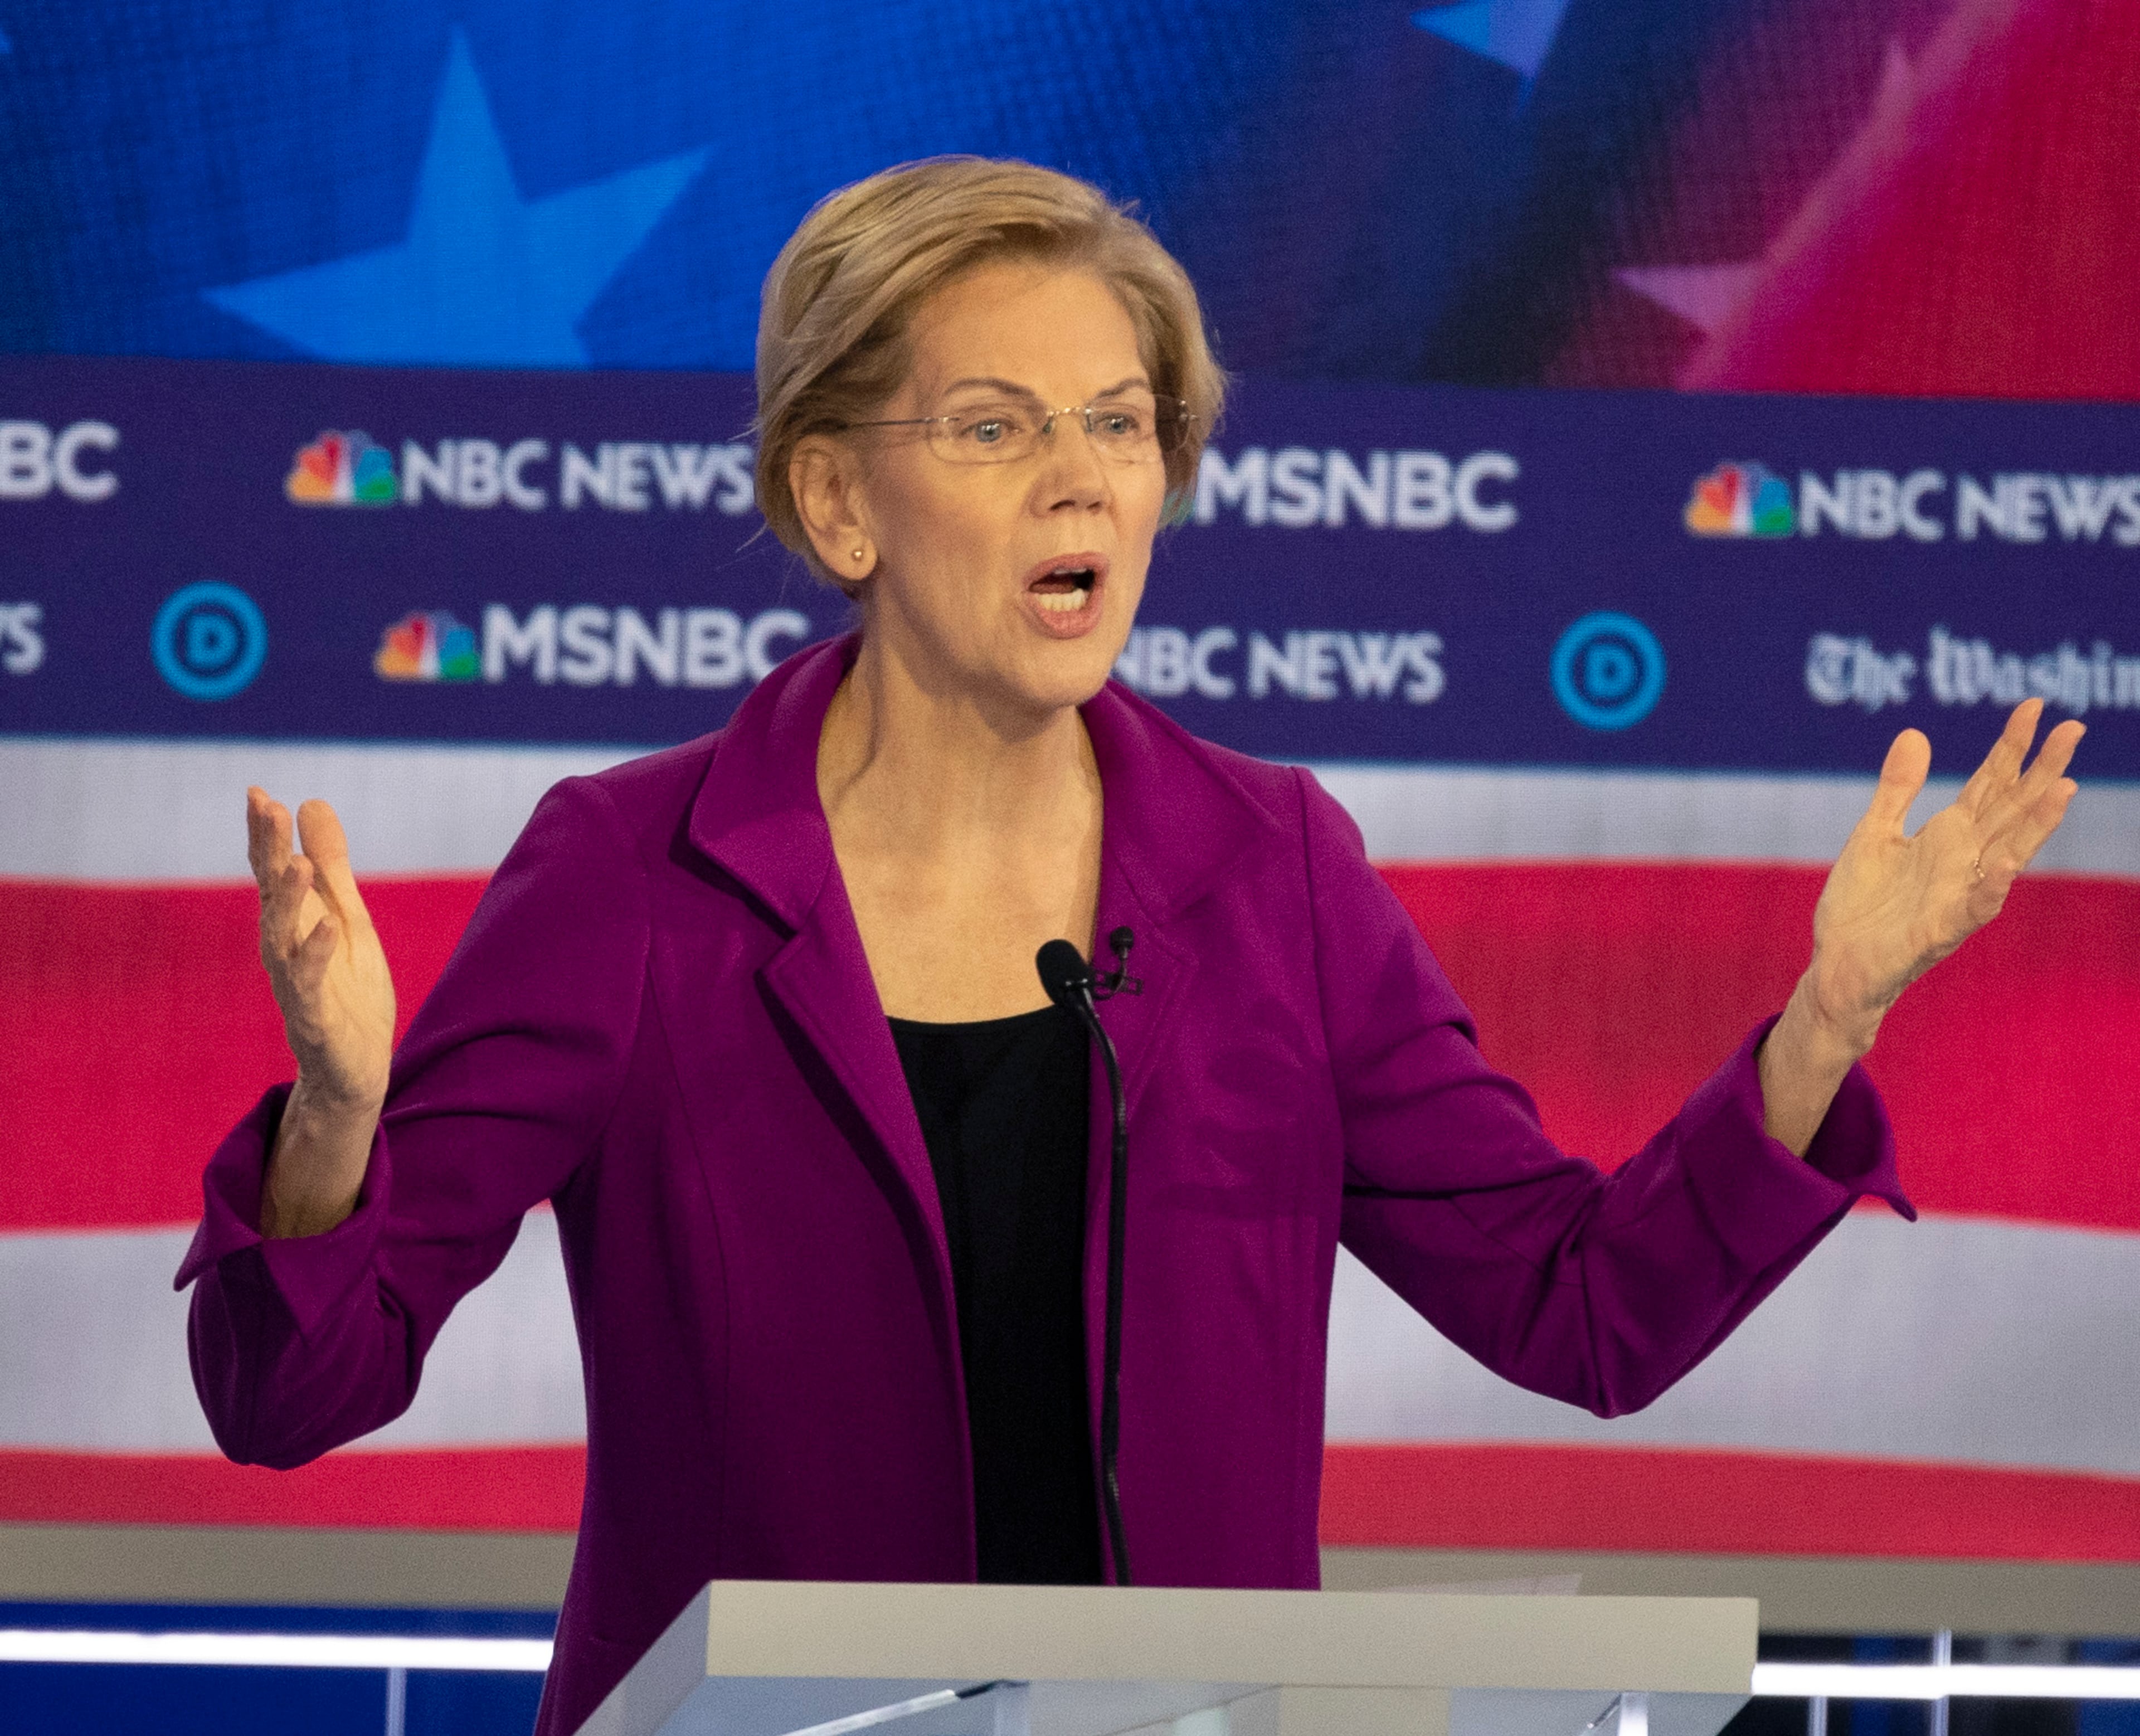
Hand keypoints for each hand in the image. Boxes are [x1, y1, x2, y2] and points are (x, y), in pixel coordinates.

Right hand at [246, 789, 395, 1234]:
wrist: (356, 1070)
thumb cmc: (348, 991)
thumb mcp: (348, 917)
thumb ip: (330, 865)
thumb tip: (310, 802)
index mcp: (294, 925)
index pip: (273, 873)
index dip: (265, 835)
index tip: (259, 793)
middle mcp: (285, 951)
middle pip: (271, 896)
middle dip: (267, 853)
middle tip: (266, 808)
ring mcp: (297, 986)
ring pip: (281, 938)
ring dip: (287, 900)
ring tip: (295, 862)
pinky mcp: (316, 1019)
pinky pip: (309, 985)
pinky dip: (314, 955)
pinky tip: (326, 927)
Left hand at [1804, 699, 2082, 1054]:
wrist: (1836, 964)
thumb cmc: (1861, 905)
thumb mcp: (1873, 834)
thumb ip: (1898, 789)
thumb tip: (1916, 733)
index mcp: (1948, 836)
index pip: (1991, 783)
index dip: (2012, 746)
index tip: (2034, 705)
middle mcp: (1964, 861)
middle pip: (2012, 808)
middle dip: (2042, 769)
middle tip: (2074, 726)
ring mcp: (1958, 894)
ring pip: (2009, 853)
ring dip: (2036, 824)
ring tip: (2064, 786)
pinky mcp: (1941, 930)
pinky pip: (1975, 906)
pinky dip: (1991, 884)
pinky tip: (2005, 861)